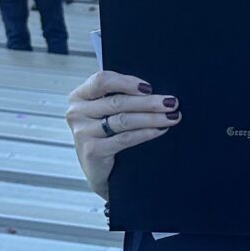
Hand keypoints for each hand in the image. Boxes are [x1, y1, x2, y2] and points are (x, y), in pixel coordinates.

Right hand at [66, 69, 177, 196]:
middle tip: (172, 102)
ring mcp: (83, 133)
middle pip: (117, 102)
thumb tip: (154, 90)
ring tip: (172, 117)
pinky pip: (125, 138)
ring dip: (152, 118)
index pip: (102, 80)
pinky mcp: (92, 151)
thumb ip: (120, 96)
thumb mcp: (106, 111)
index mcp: (80, 96)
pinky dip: (146, 133)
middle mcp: (77, 112)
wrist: (98, 170)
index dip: (127, 82)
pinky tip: (160, 130)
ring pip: (123, 120)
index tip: (150, 87)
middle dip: (149, 102)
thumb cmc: (106, 134)